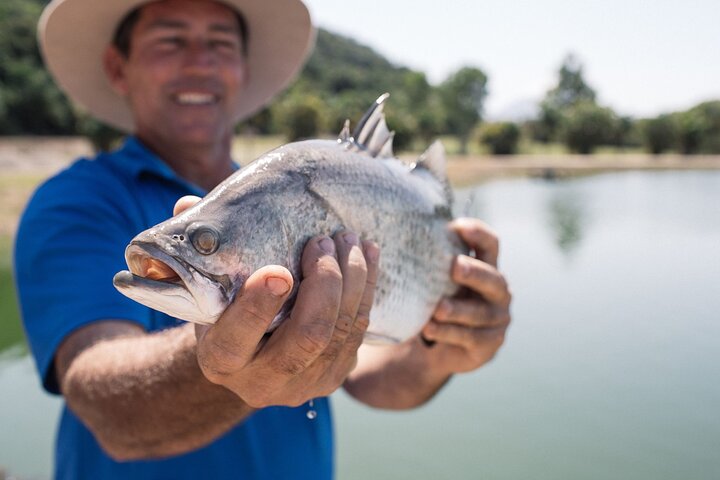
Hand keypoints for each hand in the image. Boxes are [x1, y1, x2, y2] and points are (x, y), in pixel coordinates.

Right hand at [173, 196, 379, 407]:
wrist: (247, 360)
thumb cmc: (223, 310)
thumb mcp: (204, 288)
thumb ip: (198, 250)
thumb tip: (187, 207)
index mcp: (219, 361)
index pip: (236, 340)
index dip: (257, 307)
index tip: (279, 270)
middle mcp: (262, 383)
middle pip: (307, 338)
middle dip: (324, 284)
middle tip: (323, 241)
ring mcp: (305, 384)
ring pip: (340, 333)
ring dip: (352, 280)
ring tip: (348, 239)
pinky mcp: (336, 376)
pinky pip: (359, 332)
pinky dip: (367, 290)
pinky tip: (367, 256)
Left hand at [420, 217, 511, 373]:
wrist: (438, 347)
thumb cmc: (437, 300)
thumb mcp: (435, 280)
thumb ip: (430, 260)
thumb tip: (392, 233)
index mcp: (486, 267)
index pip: (490, 244)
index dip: (479, 234)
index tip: (458, 226)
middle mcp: (498, 291)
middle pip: (492, 279)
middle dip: (474, 273)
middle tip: (455, 266)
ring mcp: (497, 318)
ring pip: (479, 313)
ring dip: (457, 310)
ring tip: (437, 309)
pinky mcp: (489, 344)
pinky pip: (470, 337)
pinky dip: (448, 333)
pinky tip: (429, 329)